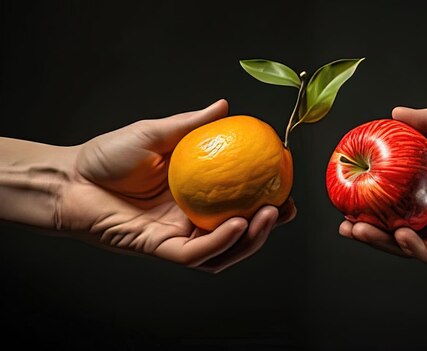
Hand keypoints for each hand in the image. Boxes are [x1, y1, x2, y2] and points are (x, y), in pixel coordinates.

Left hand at [60, 100, 295, 271]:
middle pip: (238, 232)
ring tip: (269, 215)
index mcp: (195, 195)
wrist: (70, 178)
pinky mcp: (159, 249)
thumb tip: (224, 106)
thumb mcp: (157, 133)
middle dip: (267, 226)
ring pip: (223, 250)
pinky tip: (236, 225)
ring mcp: (176, 237)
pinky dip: (220, 244)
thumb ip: (192, 124)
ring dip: (251, 238)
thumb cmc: (107, 156)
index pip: (239, 203)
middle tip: (286, 208)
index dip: (266, 199)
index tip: (287, 185)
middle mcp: (191, 220)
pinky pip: (196, 254)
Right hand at [338, 108, 426, 262]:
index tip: (344, 187)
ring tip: (356, 229)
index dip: (367, 193)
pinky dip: (412, 247)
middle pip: (390, 221)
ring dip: (379, 239)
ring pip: (403, 241)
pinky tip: (400, 235)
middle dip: (364, 224)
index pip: (390, 191)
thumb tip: (395, 111)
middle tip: (343, 219)